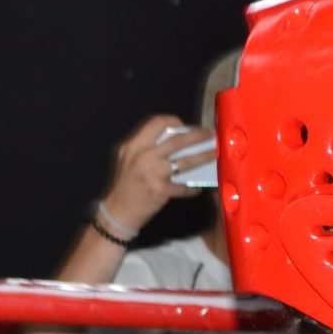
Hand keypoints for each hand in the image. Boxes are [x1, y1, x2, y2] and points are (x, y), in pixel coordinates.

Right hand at [98, 115, 207, 232]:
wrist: (118, 211)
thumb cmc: (125, 185)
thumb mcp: (128, 160)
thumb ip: (146, 148)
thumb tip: (173, 141)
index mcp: (133, 145)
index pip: (156, 123)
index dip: (175, 122)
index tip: (186, 126)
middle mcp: (143, 156)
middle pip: (177, 140)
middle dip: (197, 136)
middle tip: (210, 135)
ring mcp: (153, 173)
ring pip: (185, 161)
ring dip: (203, 157)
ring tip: (214, 154)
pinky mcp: (161, 190)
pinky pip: (183, 186)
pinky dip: (192, 188)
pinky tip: (197, 187)